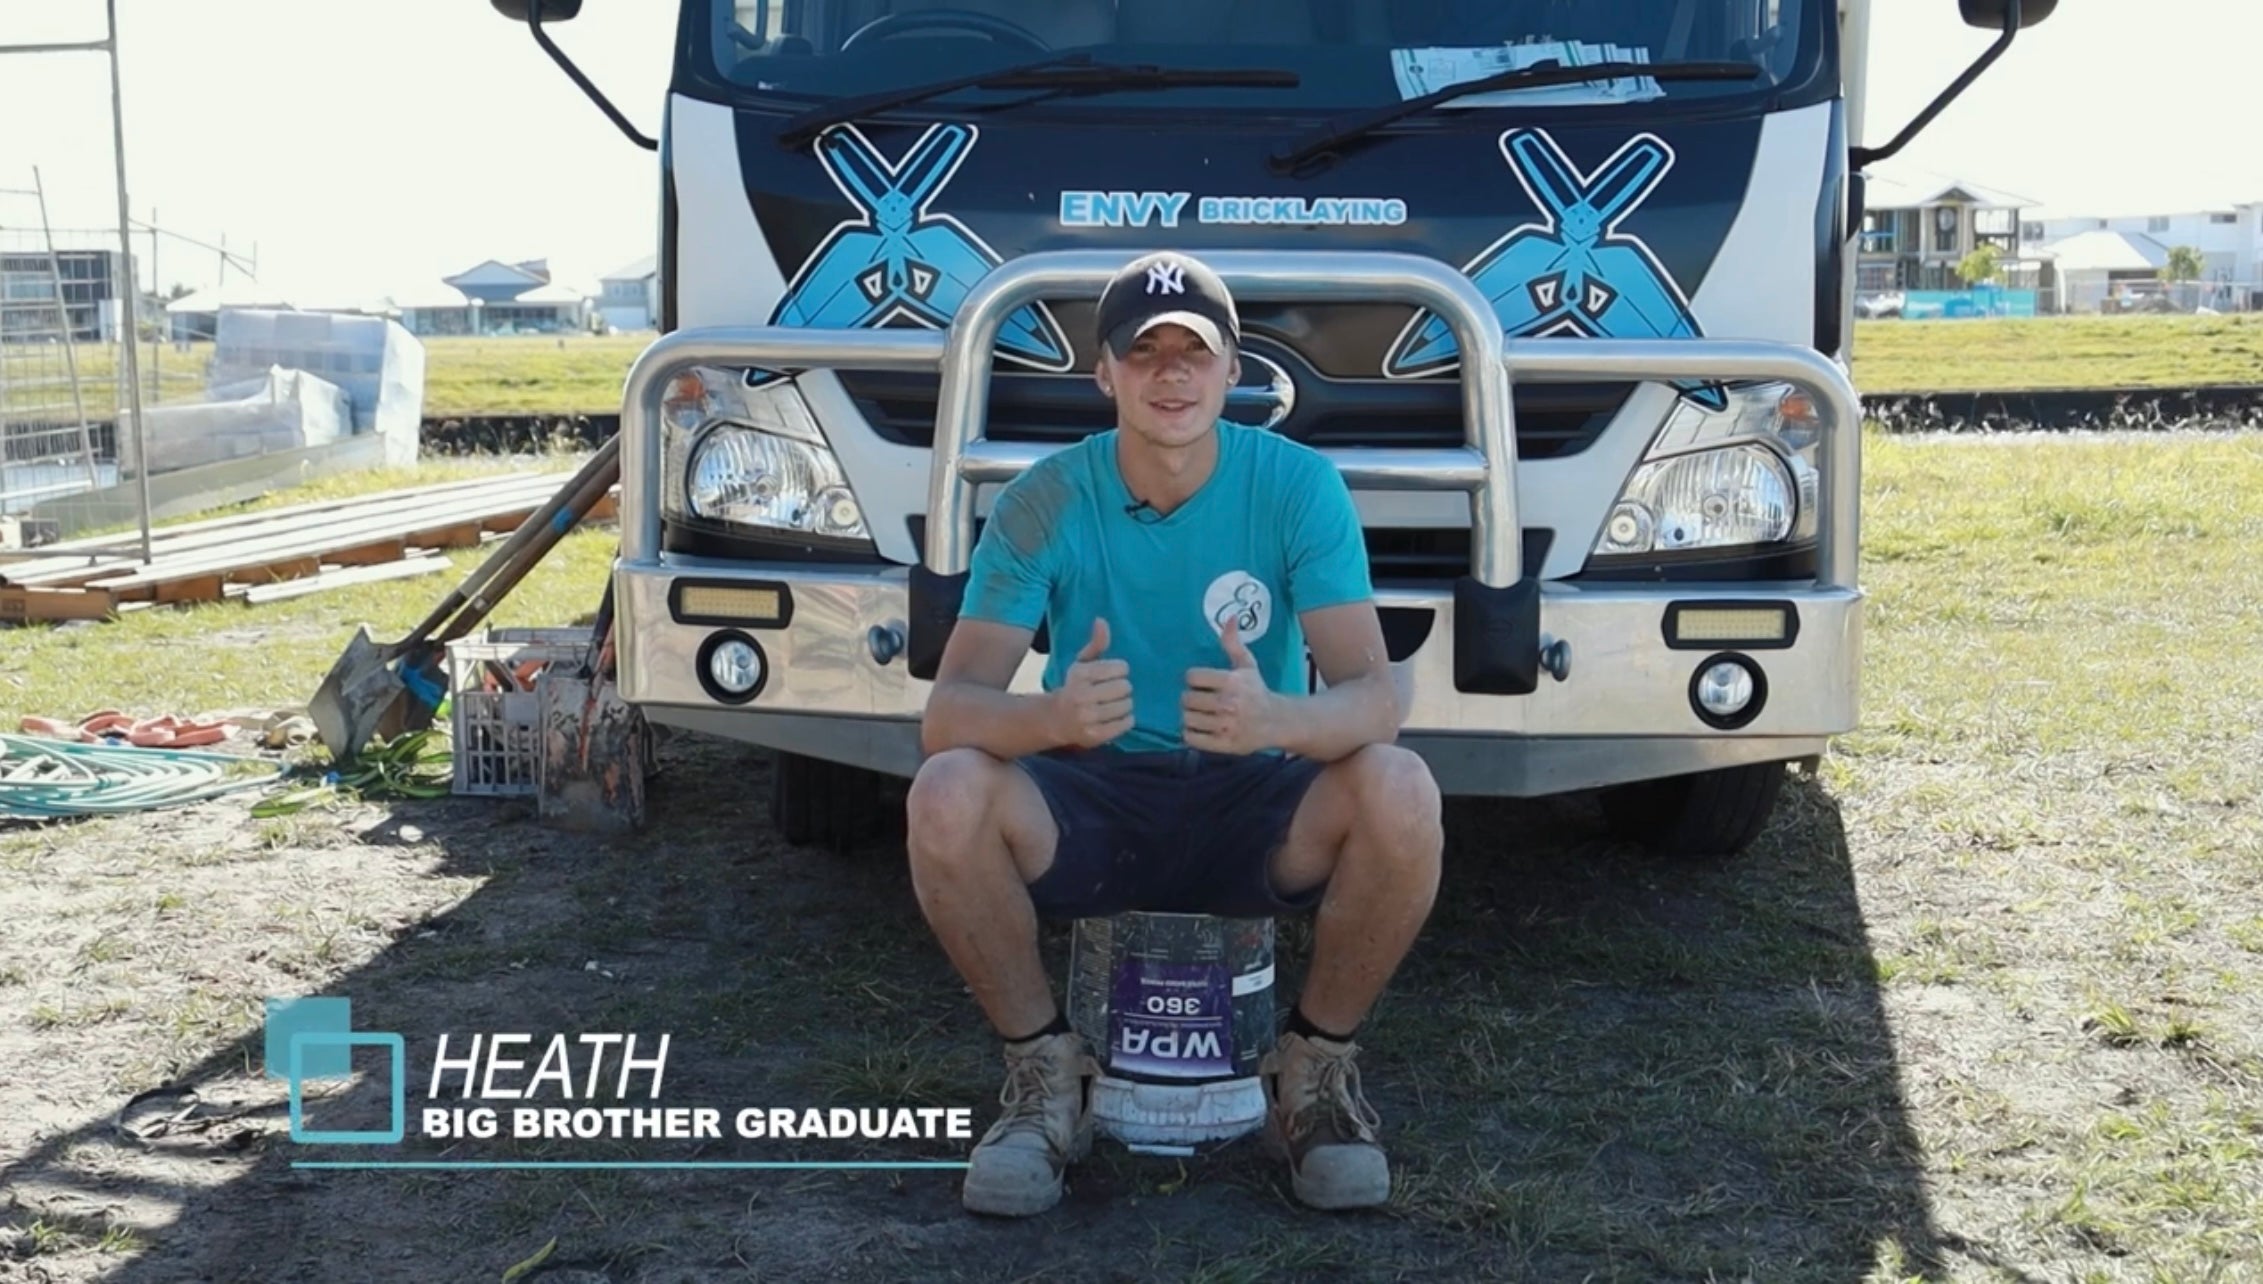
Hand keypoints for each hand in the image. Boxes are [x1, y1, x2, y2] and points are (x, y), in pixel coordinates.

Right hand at [1050, 618, 1133, 747]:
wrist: (1055, 720)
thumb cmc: (1075, 687)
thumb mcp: (1082, 663)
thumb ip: (1096, 643)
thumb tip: (1101, 620)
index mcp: (1080, 674)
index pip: (1121, 668)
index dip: (1120, 670)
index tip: (1111, 675)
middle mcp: (1081, 696)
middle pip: (1125, 687)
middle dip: (1122, 688)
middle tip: (1112, 692)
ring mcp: (1088, 717)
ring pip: (1127, 705)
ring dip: (1124, 704)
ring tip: (1112, 705)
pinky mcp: (1095, 735)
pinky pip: (1127, 723)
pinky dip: (1126, 720)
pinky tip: (1115, 717)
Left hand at [1181, 619, 1276, 754]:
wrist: (1276, 722)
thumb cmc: (1256, 691)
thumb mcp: (1247, 665)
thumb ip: (1233, 643)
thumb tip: (1230, 618)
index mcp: (1231, 682)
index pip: (1192, 677)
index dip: (1193, 680)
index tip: (1200, 683)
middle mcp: (1228, 703)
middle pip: (1187, 699)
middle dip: (1190, 699)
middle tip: (1197, 701)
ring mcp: (1225, 726)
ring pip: (1187, 719)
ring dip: (1189, 717)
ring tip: (1198, 715)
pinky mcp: (1223, 744)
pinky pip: (1191, 739)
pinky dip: (1190, 734)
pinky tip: (1199, 729)